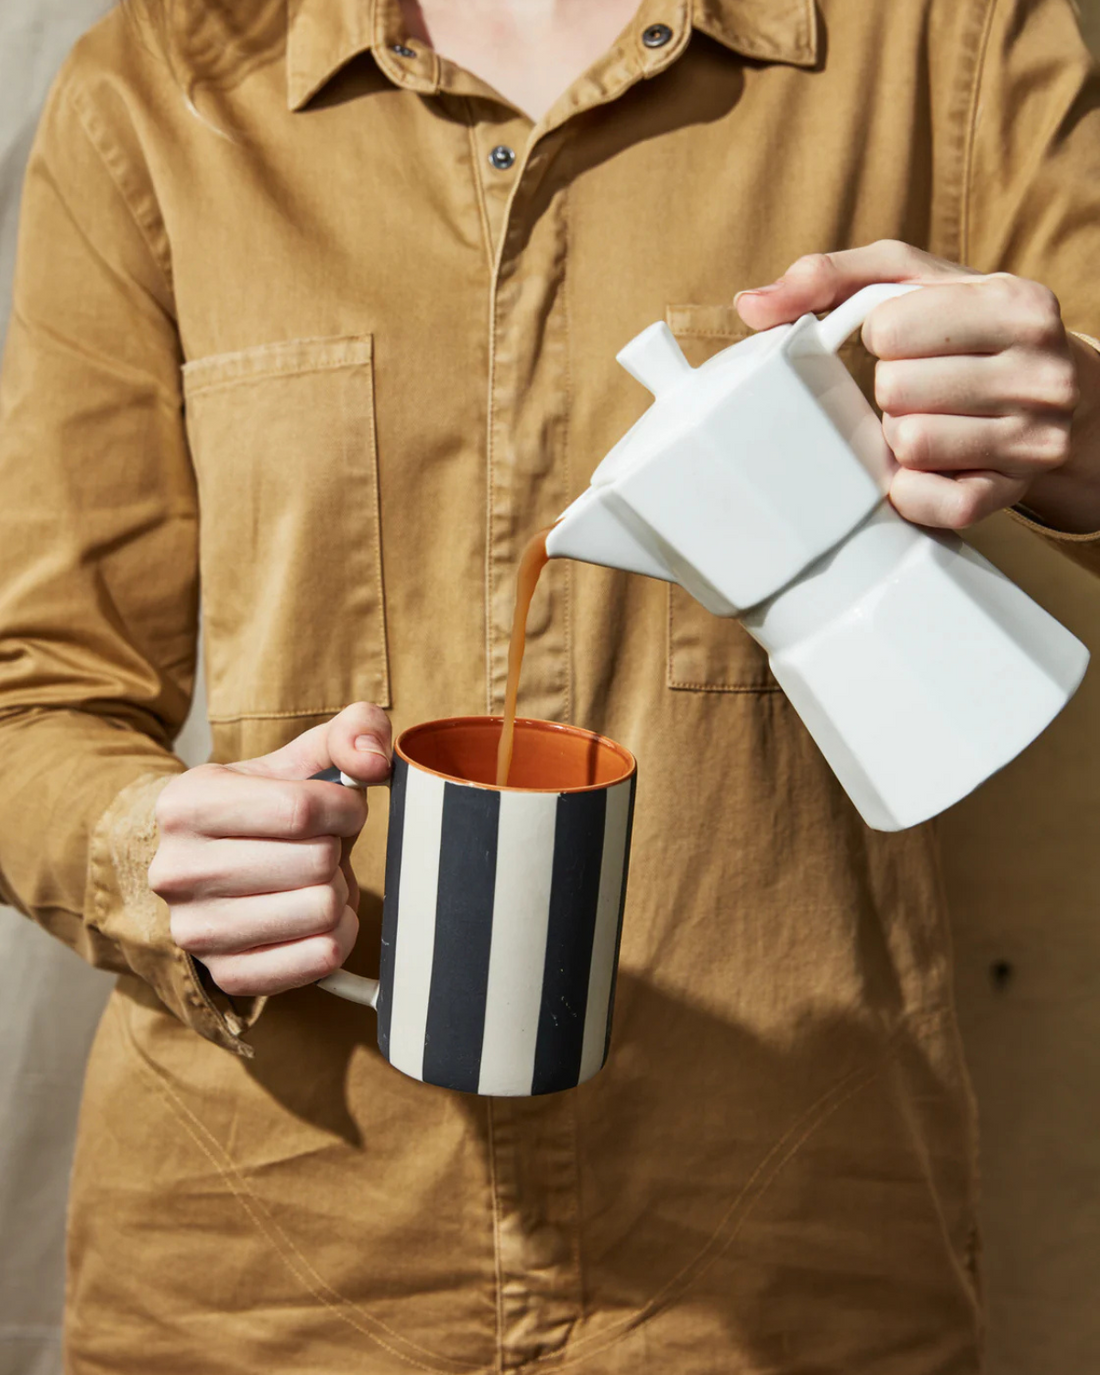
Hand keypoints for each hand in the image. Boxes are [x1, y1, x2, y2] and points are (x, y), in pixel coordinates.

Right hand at [149, 702, 391, 996]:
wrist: (211, 868)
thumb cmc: (263, 809)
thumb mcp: (297, 758)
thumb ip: (350, 732)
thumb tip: (374, 761)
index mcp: (187, 805)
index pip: (301, 809)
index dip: (345, 808)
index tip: (343, 809)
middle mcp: (177, 871)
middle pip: (316, 861)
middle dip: (336, 850)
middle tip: (319, 847)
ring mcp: (197, 931)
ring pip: (322, 910)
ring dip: (338, 892)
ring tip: (313, 880)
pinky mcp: (227, 975)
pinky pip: (322, 957)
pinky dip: (338, 934)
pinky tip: (316, 916)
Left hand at [735, 239, 1099, 530]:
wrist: (1067, 398)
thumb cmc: (972, 330)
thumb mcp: (915, 282)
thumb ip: (833, 277)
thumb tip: (752, 304)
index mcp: (1016, 305)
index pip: (889, 329)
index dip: (882, 337)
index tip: (906, 340)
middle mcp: (1039, 374)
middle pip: (896, 390)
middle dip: (892, 388)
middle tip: (921, 385)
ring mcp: (1031, 441)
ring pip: (908, 444)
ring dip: (899, 435)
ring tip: (931, 418)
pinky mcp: (1008, 496)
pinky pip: (927, 501)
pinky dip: (910, 487)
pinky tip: (929, 465)